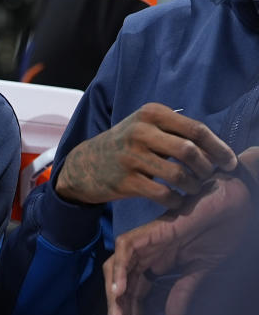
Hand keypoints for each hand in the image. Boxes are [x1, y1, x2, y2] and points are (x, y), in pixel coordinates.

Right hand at [55, 103, 236, 207]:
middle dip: (207, 168)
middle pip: (189, 151)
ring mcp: (130, 156)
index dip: (218, 147)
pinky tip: (177, 200)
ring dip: (193, 186)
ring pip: (178, 174)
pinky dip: (176, 200)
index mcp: (150, 114)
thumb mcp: (144, 126)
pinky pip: (163, 194)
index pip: (195, 129)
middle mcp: (139, 131)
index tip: (229, 161)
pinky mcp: (125, 181)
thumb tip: (216, 148)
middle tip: (209, 176)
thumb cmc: (125, 146)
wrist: (85, 165)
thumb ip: (175, 131)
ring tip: (193, 188)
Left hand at [103, 147, 258, 314]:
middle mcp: (144, 253)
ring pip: (117, 272)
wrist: (232, 202)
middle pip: (122, 288)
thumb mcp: (201, 270)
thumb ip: (184, 291)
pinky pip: (126, 250)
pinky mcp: (150, 231)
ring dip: (116, 301)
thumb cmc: (218, 230)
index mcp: (155, 263)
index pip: (136, 297)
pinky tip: (121, 294)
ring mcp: (145, 241)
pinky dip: (121, 271)